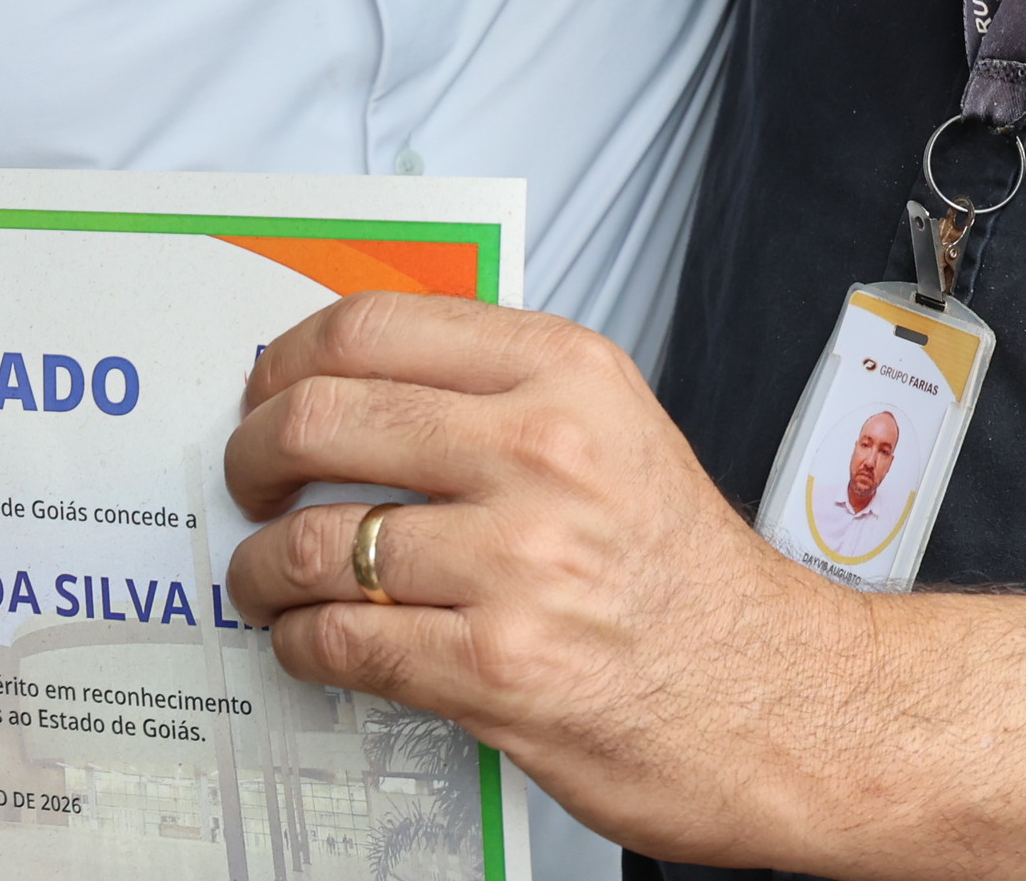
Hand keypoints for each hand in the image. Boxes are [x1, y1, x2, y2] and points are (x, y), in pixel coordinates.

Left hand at [221, 294, 857, 866]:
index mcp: (567, 375)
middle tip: (247, 479)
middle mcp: (542, 453)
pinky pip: (342, 642)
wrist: (778, 700)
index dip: (287, 358)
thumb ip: (501, 390)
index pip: (374, 326)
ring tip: (266, 578)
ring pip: (313, 542)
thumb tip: (360, 377)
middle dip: (251, 455)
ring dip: (261, 568)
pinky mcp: (496, 667)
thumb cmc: (686, 577)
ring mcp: (518, 564)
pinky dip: (301, 644)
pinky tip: (311, 641)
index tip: (265, 388)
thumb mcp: (615, 430)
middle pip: (320, 419)